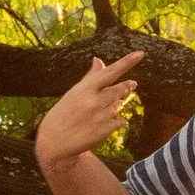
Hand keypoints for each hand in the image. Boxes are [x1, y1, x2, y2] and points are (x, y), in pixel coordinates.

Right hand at [36, 52, 142, 171]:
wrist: (54, 141)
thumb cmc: (63, 113)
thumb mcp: (74, 93)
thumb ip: (90, 77)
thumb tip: (98, 59)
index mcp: (84, 88)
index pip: (110, 72)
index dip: (126, 62)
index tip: (140, 53)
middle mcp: (94, 100)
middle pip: (119, 89)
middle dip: (127, 86)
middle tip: (133, 84)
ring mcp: (100, 116)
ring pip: (118, 105)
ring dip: (115, 104)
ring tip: (100, 110)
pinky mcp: (105, 130)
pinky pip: (120, 121)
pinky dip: (116, 121)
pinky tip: (102, 123)